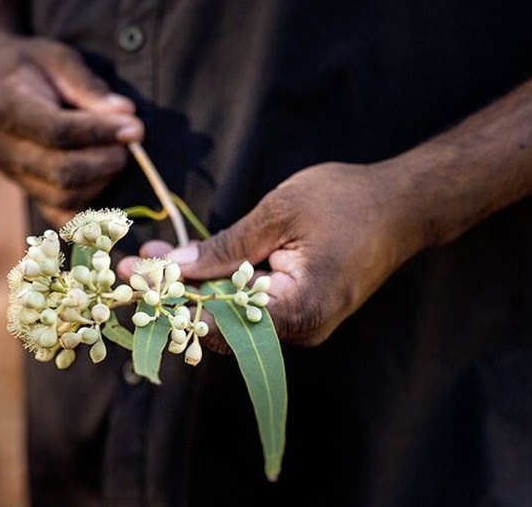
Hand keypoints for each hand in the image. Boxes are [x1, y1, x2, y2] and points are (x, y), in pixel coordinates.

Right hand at [0, 26, 143, 225]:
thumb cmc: (29, 66)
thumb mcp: (57, 58)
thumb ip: (88, 86)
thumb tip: (125, 114)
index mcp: (4, 105)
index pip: (56, 130)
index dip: (99, 133)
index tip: (134, 128)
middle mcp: (1, 147)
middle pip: (59, 171)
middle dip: (104, 161)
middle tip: (131, 143)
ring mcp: (11, 174)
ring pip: (62, 197)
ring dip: (102, 183)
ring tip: (118, 157)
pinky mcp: (25, 190)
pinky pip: (58, 215)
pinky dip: (89, 213)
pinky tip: (109, 188)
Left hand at [119, 161, 418, 347]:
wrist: (404, 206)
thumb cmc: (348, 201)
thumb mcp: (279, 214)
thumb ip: (225, 248)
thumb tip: (174, 267)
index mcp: (299, 310)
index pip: (219, 323)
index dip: (172, 302)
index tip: (134, 281)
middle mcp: (300, 331)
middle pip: (220, 325)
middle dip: (172, 294)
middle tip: (128, 268)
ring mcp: (301, 325)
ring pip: (231, 316)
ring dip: (190, 288)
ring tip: (146, 261)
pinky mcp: (299, 312)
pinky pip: (248, 307)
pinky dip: (216, 286)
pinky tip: (185, 263)